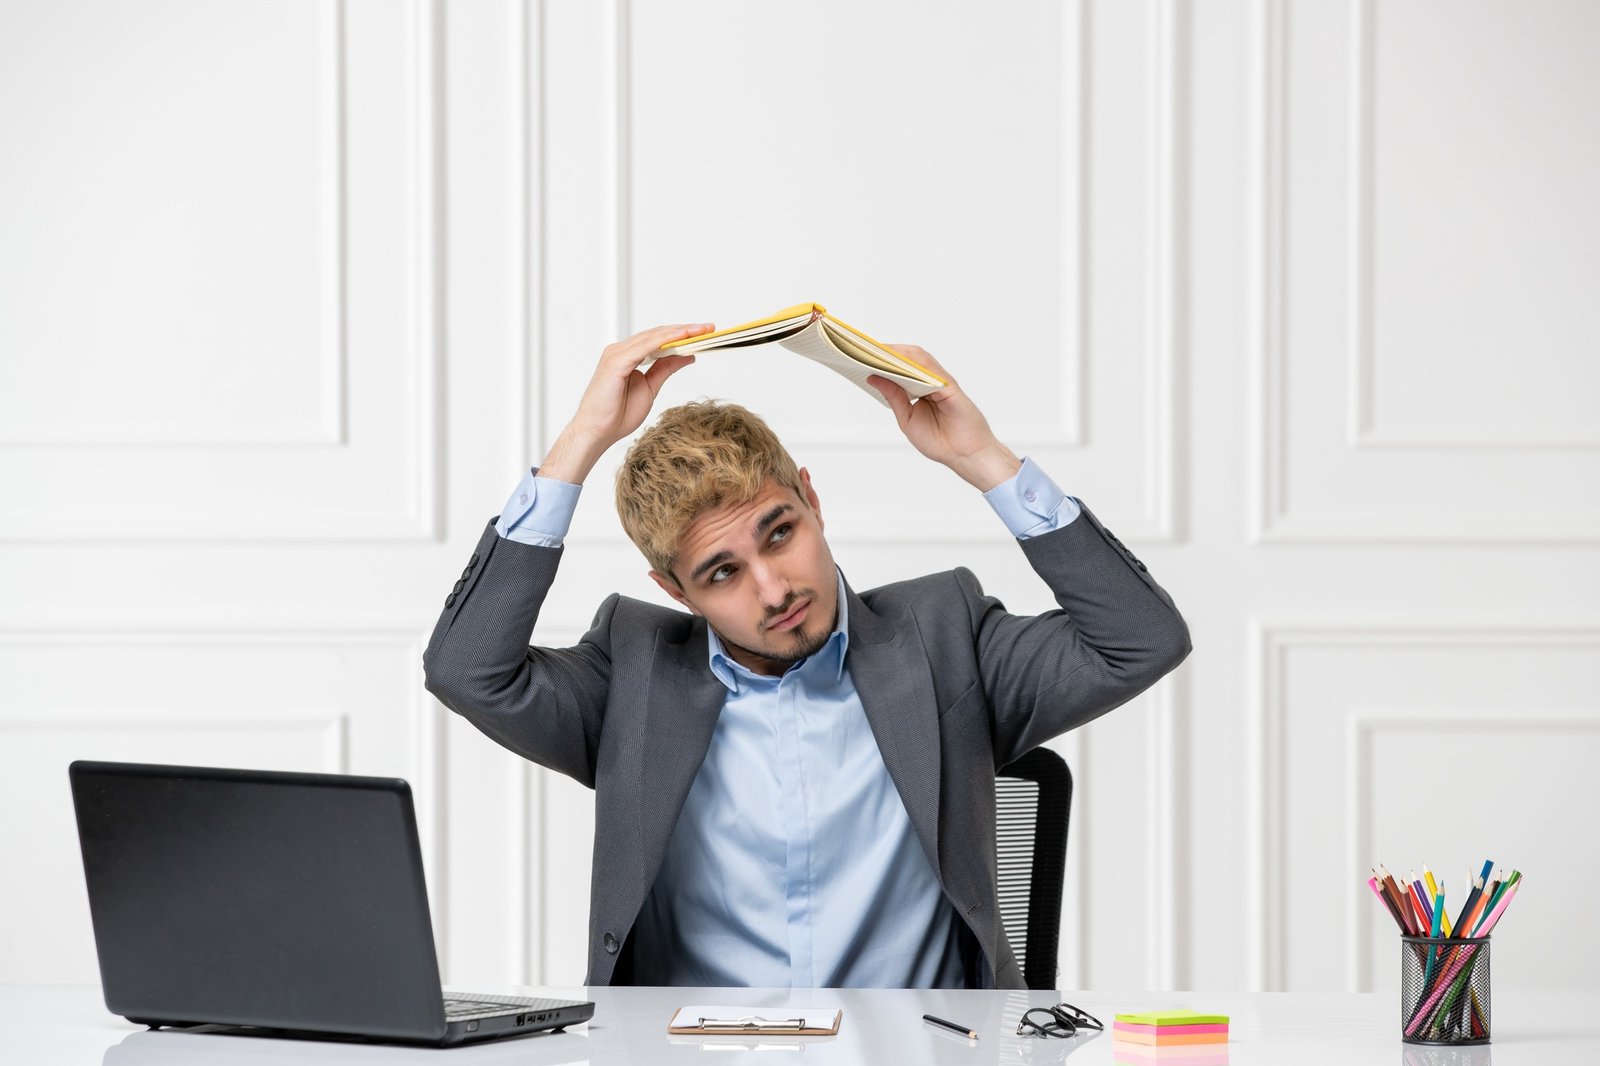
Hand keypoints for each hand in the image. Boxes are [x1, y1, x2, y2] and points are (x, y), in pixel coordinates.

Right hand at [540, 323, 712, 483]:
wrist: (597, 432)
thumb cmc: (617, 414)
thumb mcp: (650, 388)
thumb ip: (665, 369)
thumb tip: (687, 355)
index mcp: (627, 356)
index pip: (657, 339)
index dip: (680, 334)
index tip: (704, 333)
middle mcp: (620, 350)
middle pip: (657, 334)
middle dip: (684, 330)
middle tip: (708, 328)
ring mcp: (616, 354)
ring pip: (653, 337)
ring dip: (678, 332)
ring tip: (700, 330)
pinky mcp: (616, 362)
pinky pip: (645, 347)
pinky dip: (664, 340)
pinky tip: (681, 338)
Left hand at [867, 346, 1020, 491]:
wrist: (964, 455)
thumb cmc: (940, 441)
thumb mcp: (907, 419)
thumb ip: (893, 397)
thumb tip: (873, 376)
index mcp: (921, 388)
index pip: (900, 366)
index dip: (882, 358)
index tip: (860, 353)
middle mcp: (931, 381)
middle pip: (908, 357)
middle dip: (887, 350)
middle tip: (863, 346)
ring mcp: (941, 382)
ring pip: (919, 358)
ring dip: (898, 352)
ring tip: (875, 350)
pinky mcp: (950, 387)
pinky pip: (931, 370)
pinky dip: (914, 363)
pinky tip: (896, 362)